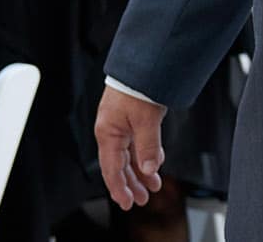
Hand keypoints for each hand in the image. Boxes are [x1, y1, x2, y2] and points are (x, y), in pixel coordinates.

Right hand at [95, 86, 164, 209]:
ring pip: (130, 154)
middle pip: (120, 164)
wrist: (143, 58)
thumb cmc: (137, 83)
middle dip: (132, 183)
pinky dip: (145, 154)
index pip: (112, 169)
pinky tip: (155, 162)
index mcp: (108, 132)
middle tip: (142, 198)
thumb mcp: (146, 118)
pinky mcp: (131, 116)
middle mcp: (112, 129)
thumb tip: (150, 168)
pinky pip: (136, 142)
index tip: (127, 203)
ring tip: (152, 184)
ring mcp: (121, 123)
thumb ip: (148, 145)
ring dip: (141, 170)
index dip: (120, 188)